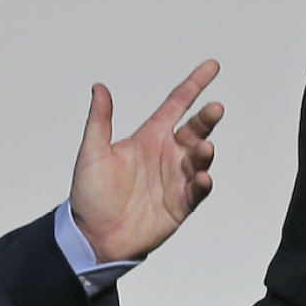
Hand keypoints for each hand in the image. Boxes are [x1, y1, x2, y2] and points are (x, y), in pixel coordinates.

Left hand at [70, 60, 223, 262]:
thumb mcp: (92, 154)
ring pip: (199, 159)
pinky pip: (197, 190)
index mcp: (149, 138)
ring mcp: (175, 179)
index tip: (212, 67)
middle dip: (207, 119)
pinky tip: (202, 177)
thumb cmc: (90, 195)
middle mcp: (166, 155)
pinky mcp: (180, 204)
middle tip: (214, 109)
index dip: (194, 85)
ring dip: (205, 152)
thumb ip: (100, 121)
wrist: (94, 238)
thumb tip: (99, 88)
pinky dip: (202, 183)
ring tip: (205, 148)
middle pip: (195, 129)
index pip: (176, 105)